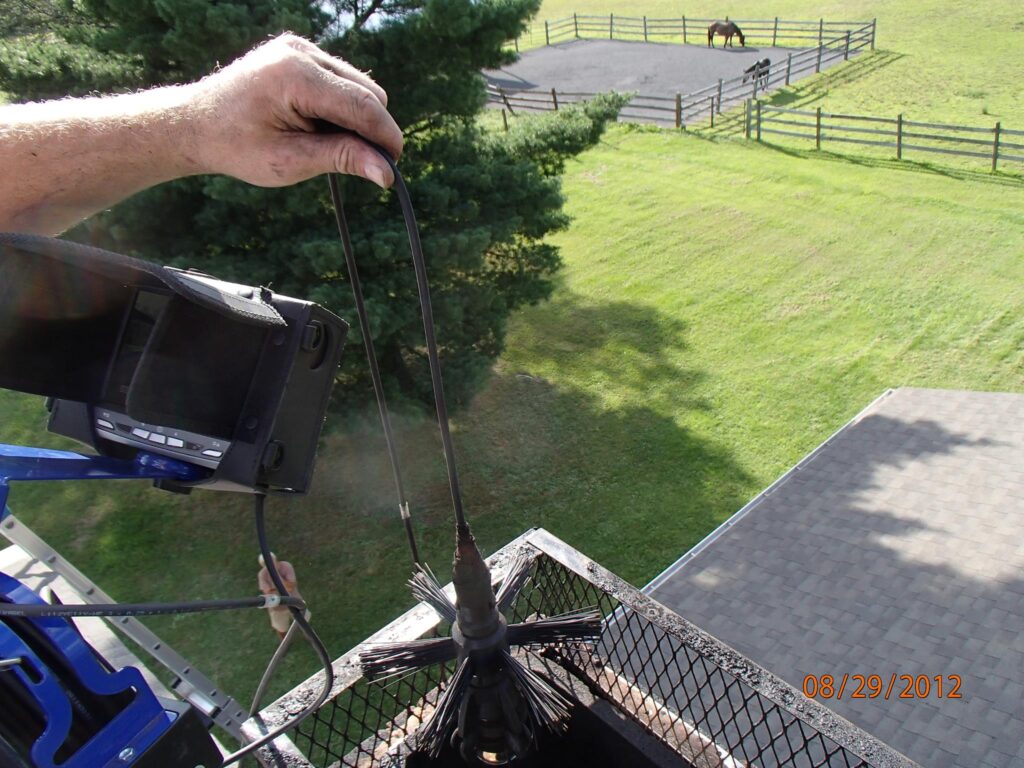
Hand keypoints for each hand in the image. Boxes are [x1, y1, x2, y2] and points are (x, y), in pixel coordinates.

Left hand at [190, 35, 402, 187]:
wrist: (196, 123)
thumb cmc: (237, 147)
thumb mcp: (290, 161)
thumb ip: (341, 159)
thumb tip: (387, 173)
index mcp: (295, 75)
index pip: (362, 105)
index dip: (386, 137)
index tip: (394, 169)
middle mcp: (301, 51)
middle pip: (368, 93)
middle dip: (371, 130)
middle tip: (355, 164)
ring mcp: (301, 47)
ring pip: (359, 85)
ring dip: (357, 119)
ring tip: (326, 144)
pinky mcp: (300, 52)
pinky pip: (342, 80)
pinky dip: (341, 107)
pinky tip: (317, 126)